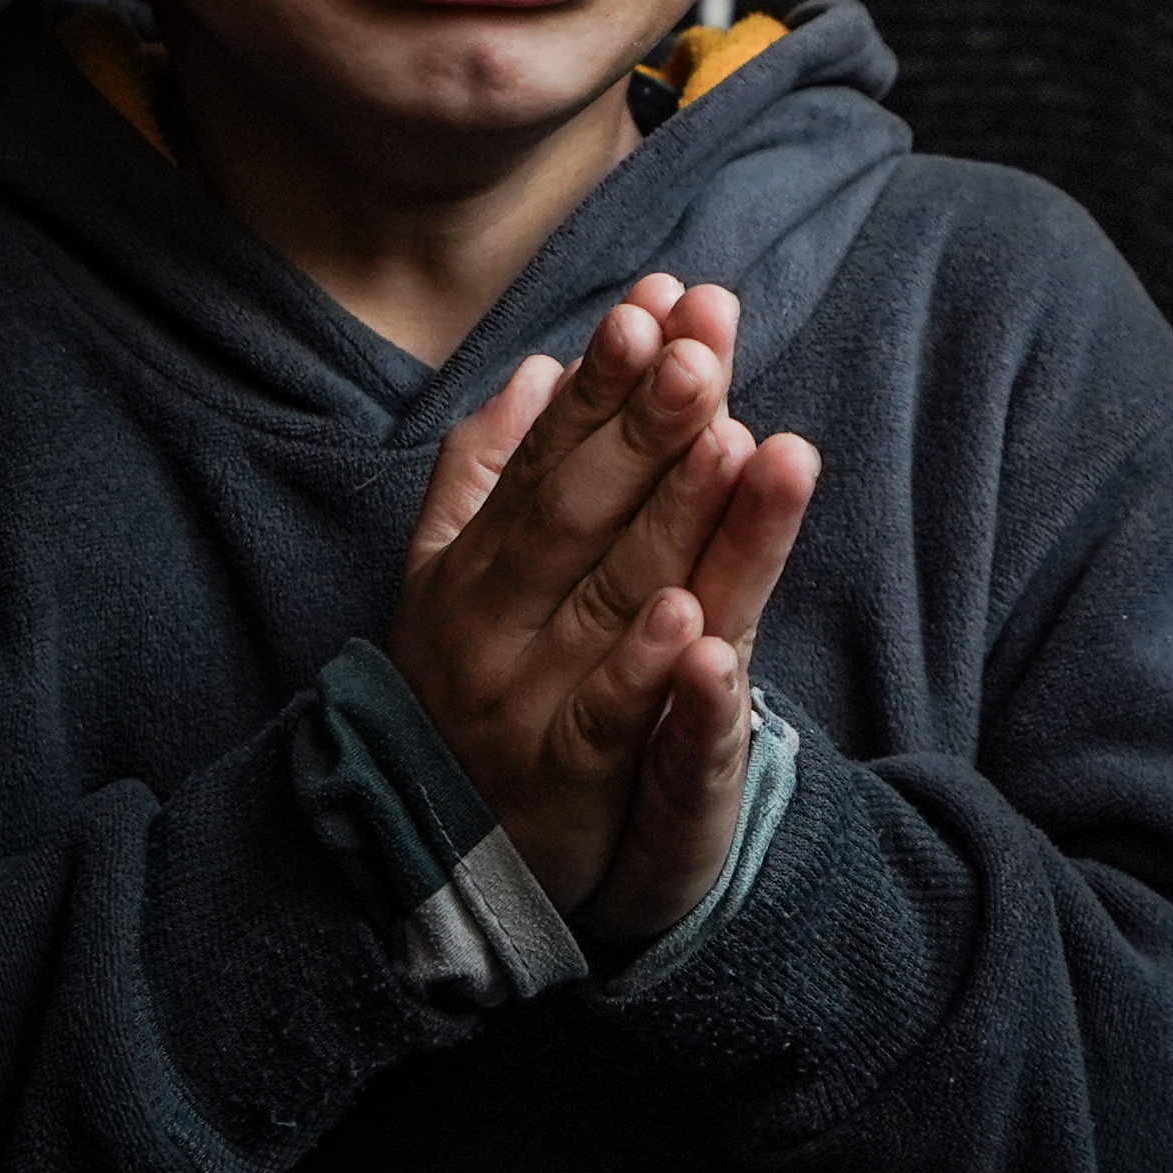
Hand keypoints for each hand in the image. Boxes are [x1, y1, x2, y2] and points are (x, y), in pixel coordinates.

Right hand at [389, 274, 818, 919]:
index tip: (657, 304)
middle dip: (647, 424)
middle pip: (582, 509)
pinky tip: (692, 615)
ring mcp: (526, 702)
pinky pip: (609, 721)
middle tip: (704, 344)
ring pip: (612, 597)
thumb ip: (486, 475)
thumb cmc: (469, 696)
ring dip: (672, 518)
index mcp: (478, 564)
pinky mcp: (564, 786)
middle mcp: (496, 623)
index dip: (605, 381)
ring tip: (728, 436)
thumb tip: (533, 368)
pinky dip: (647, 671)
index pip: (548, 453)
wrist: (444, 868)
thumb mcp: (453, 580)